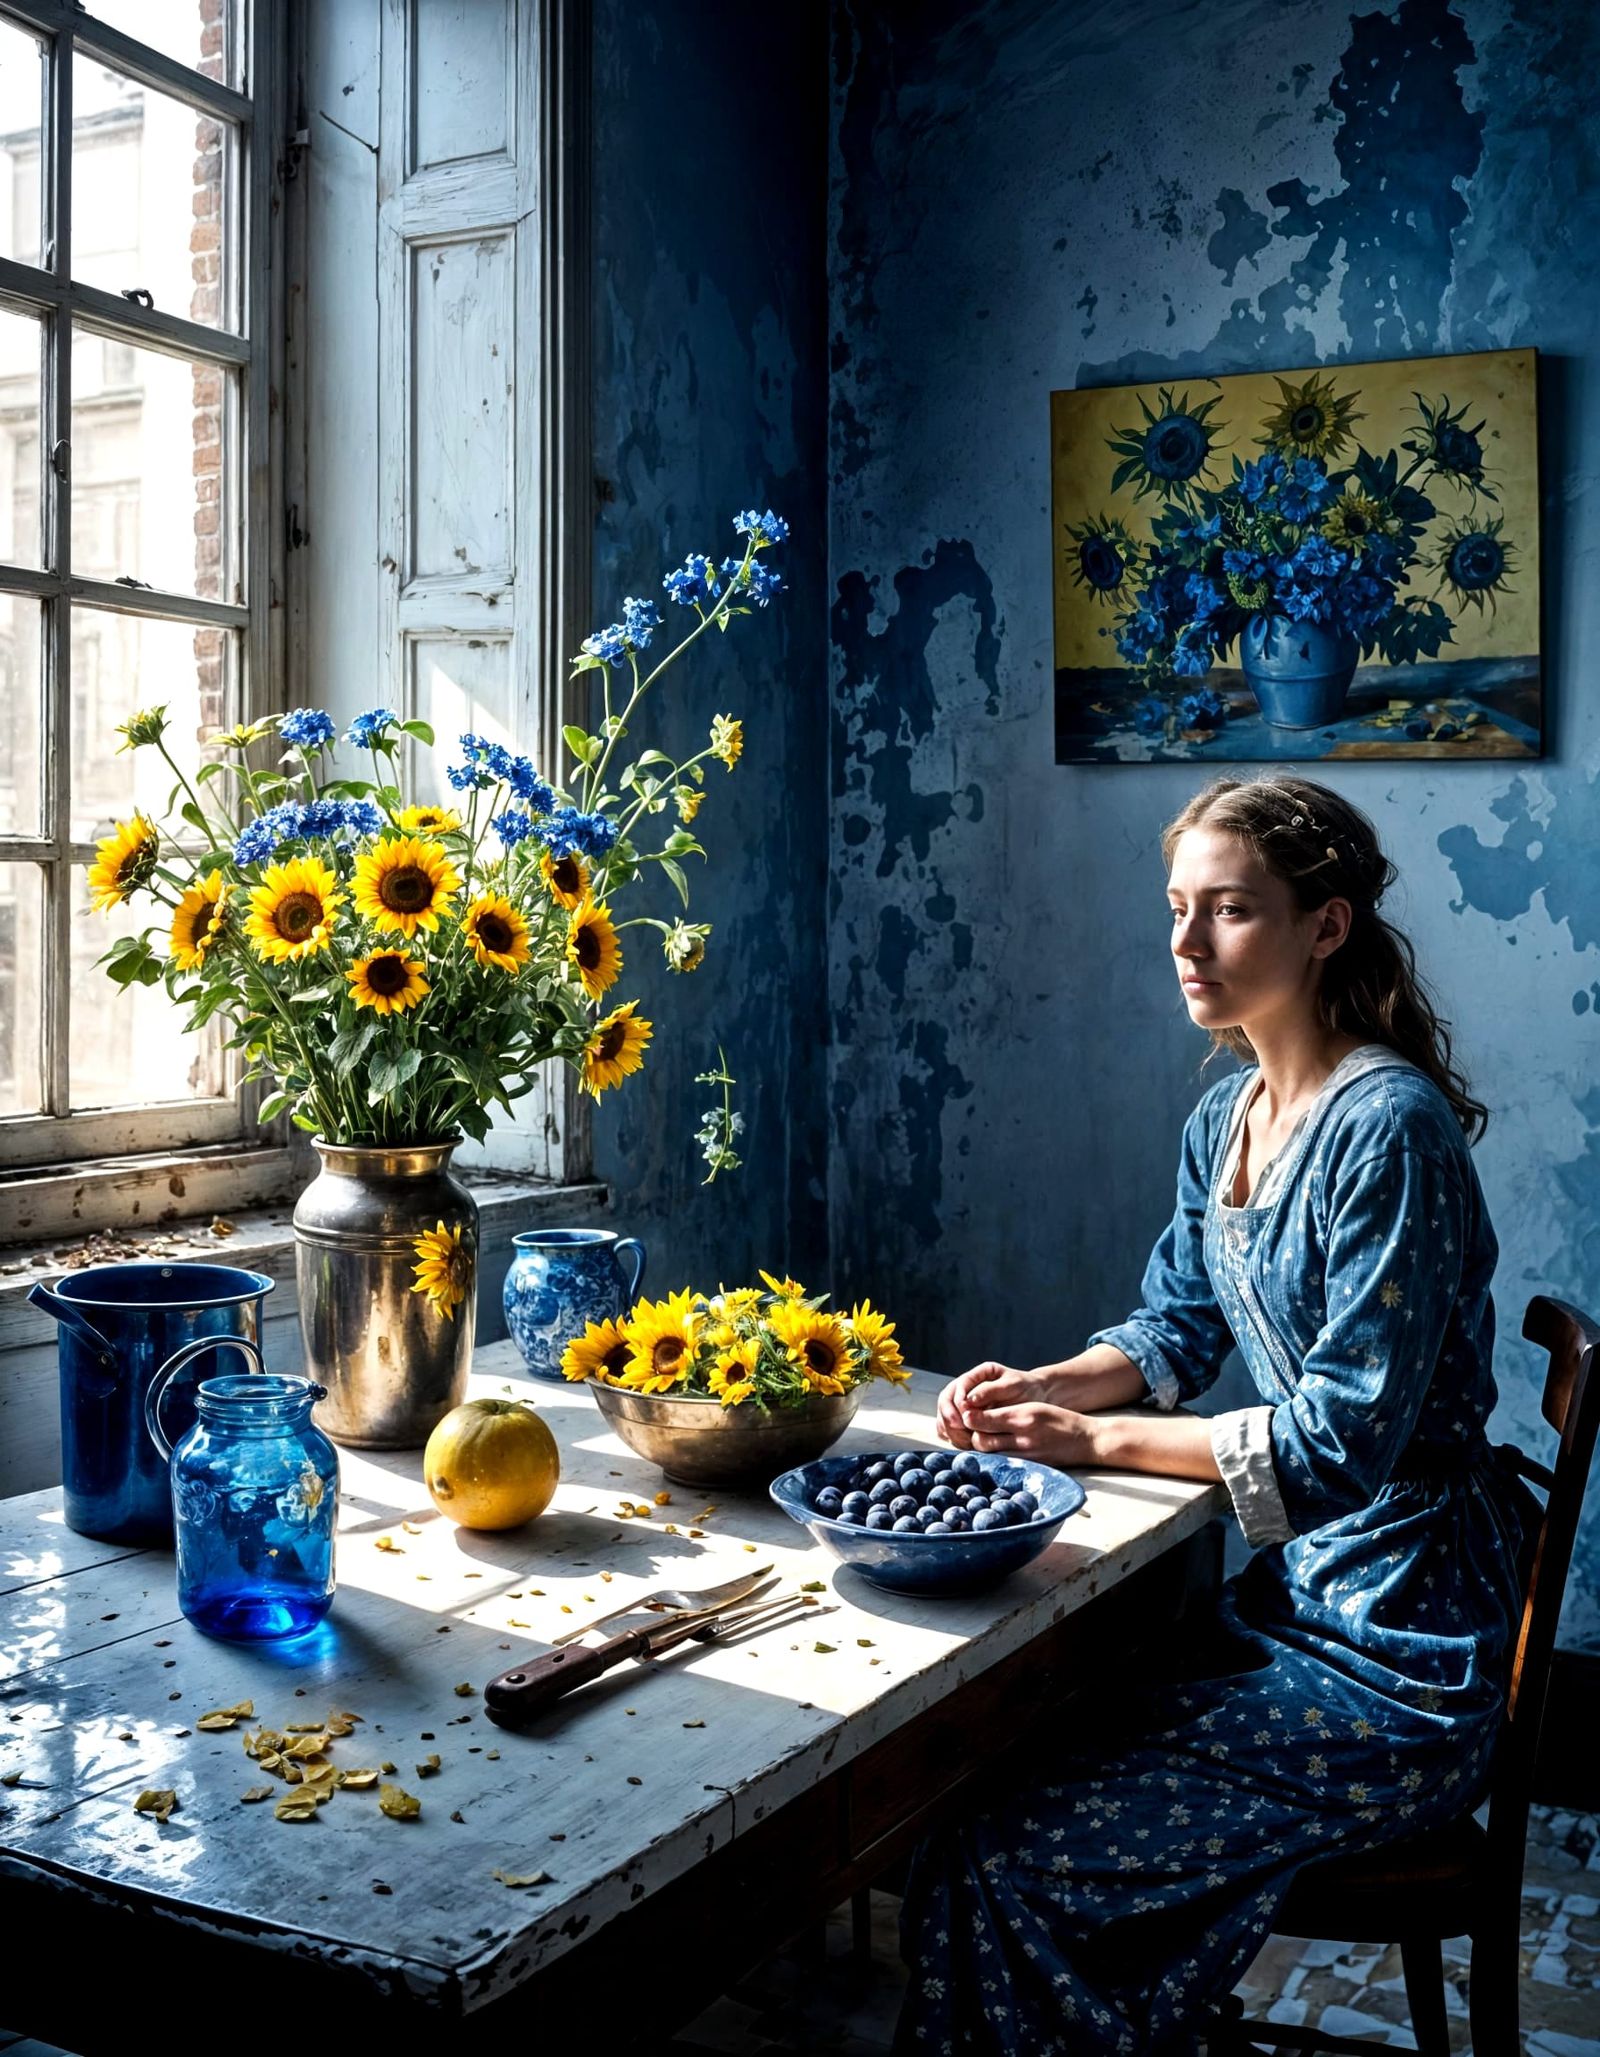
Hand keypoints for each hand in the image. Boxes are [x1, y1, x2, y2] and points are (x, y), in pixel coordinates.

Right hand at [935, 1361, 1034, 1447]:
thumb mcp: (1012, 1386)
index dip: (957, 1401)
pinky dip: (953, 1438)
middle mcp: (967, 1389)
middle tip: (962, 1430)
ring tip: (965, 1441)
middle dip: (950, 1417)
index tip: (965, 1415)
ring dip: (950, 1430)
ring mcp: (965, 1406)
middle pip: (945, 1402)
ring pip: (945, 1417)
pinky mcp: (967, 1422)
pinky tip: (965, 1445)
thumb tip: (968, 1401)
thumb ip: (990, 1391)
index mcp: (978, 1375)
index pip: (957, 1386)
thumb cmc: (1028, 1391)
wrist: (1039, 1400)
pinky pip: (950, 1430)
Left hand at [961, 1393, 1101, 1466]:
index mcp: (1024, 1415)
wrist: (1087, 1440)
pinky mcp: (1031, 1468)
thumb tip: (973, 1416)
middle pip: (981, 1440)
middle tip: (974, 1430)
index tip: (965, 1415)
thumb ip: (1005, 1412)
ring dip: (982, 1449)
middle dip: (973, 1436)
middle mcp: (1024, 1436)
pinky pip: (1004, 1465)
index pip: (984, 1419)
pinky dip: (995, 1460)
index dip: (970, 1418)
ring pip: (990, 1455)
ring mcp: (1027, 1455)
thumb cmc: (1058, 1419)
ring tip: (984, 1442)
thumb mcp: (1034, 1407)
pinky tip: (995, 1455)